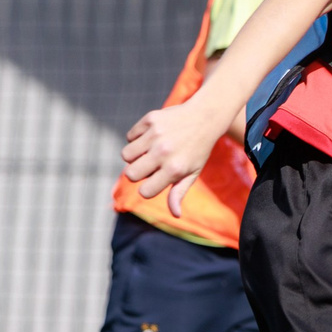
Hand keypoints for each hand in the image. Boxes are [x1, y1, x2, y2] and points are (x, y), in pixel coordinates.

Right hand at [123, 99, 226, 215]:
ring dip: (134, 156)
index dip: (148, 189)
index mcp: (174, 169)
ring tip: (149, 151)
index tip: (155, 181)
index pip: (145, 191)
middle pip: (130, 174)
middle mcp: (164, 152)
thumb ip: (179, 193)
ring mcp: (156, 135)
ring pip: (126, 155)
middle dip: (137, 173)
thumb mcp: (193, 172)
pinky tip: (151, 137)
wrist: (205, 117)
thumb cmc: (198, 150)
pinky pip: (130, 136)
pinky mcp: (150, 120)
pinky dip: (136, 138)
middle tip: (150, 166)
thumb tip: (175, 214)